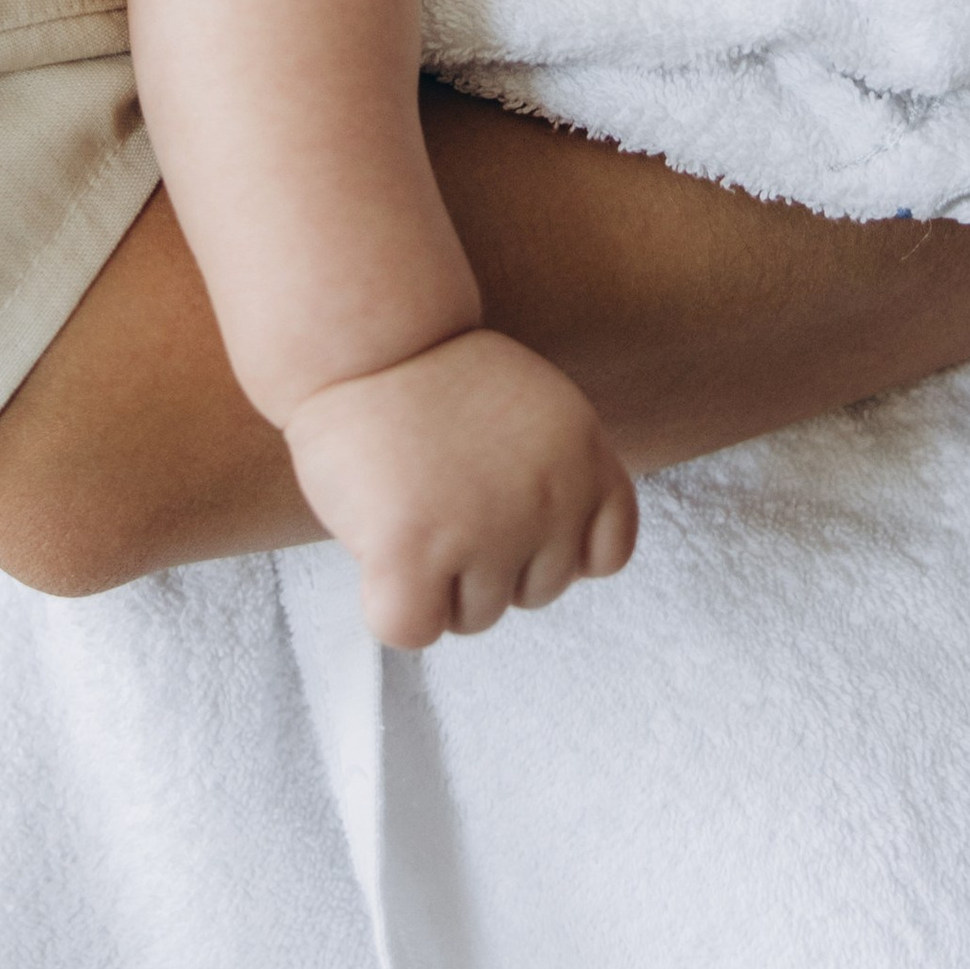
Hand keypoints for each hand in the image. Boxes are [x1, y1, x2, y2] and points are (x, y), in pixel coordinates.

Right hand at [285, 326, 639, 648]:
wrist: (363, 338)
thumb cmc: (433, 377)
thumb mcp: (531, 409)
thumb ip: (556, 479)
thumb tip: (549, 565)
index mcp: (584, 453)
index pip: (606, 553)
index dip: (553, 547)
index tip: (508, 512)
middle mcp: (547, 497)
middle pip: (534, 593)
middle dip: (487, 562)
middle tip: (439, 496)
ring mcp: (483, 529)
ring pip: (473, 618)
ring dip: (436, 582)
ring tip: (407, 506)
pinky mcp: (412, 554)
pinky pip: (412, 631)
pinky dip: (390, 607)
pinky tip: (377, 548)